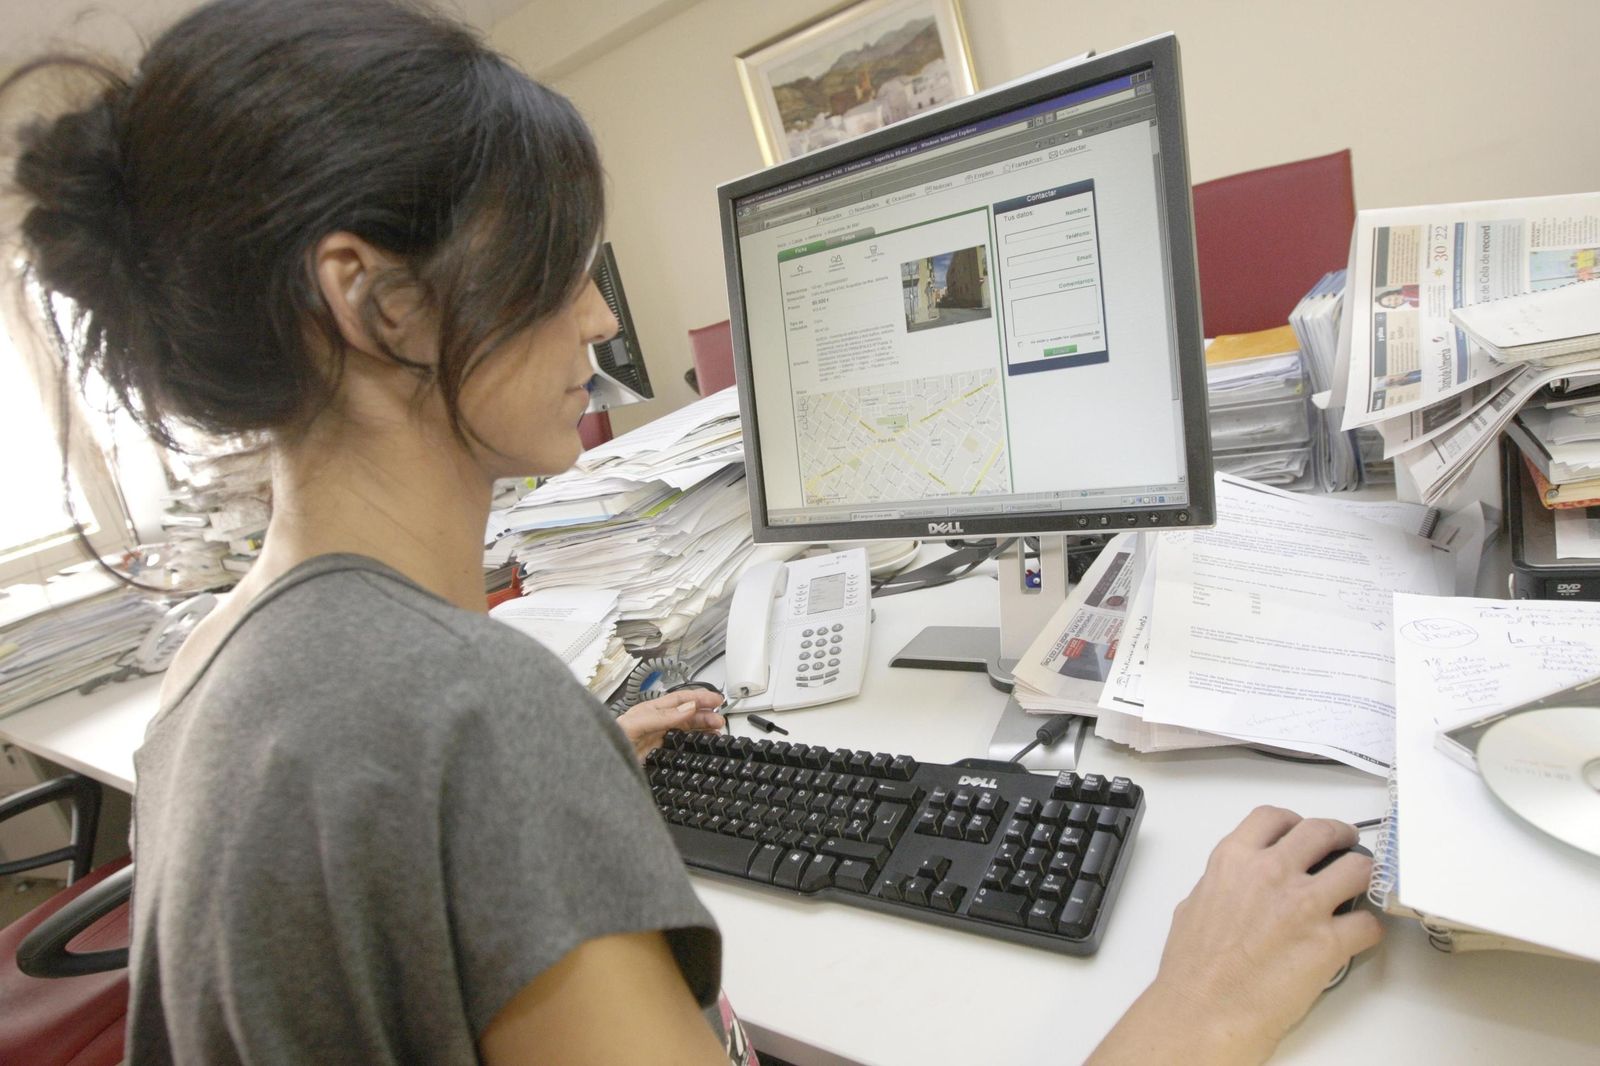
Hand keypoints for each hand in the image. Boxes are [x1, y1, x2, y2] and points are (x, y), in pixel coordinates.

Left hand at [615, 689, 724, 762]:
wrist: (600, 760)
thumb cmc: (613, 737)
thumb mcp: (638, 723)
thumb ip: (663, 716)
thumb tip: (688, 707)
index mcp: (653, 710)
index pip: (681, 700)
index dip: (699, 698)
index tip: (717, 700)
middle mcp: (657, 722)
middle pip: (687, 715)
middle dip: (705, 715)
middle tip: (720, 721)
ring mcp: (658, 737)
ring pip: (686, 730)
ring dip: (703, 729)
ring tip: (717, 732)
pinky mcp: (658, 753)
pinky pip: (681, 745)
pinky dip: (694, 743)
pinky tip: (702, 745)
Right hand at [1089, 806, 1383, 1065]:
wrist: (1205, 1010)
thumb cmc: (1192, 968)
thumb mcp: (1194, 905)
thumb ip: (1222, 885)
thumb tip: (1235, 887)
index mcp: (1234, 861)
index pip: (1273, 818)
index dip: (1295, 823)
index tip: (1302, 833)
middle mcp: (1271, 873)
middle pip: (1323, 831)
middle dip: (1341, 837)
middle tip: (1347, 849)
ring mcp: (1304, 904)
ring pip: (1358, 868)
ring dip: (1364, 877)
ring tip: (1362, 888)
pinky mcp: (1329, 942)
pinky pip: (1369, 923)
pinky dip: (1368, 928)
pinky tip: (1358, 936)